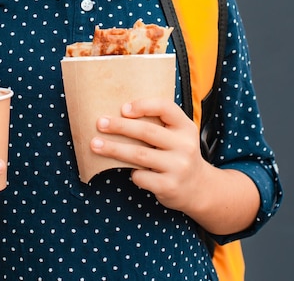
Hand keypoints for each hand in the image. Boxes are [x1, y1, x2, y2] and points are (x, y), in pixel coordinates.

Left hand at [90, 98, 206, 213]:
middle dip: (119, 127)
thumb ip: (158, 123)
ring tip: (95, 145)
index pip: (165, 108)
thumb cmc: (178, 154)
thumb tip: (119, 113)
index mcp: (185, 127)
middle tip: (100, 123)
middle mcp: (185, 145)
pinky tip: (128, 171)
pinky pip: (141, 177)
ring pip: (139, 154)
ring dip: (113, 149)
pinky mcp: (169, 186)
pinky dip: (131, 173)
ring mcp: (178, 167)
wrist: (198, 188)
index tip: (122, 108)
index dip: (143, 105)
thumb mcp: (177, 134)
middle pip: (146, 131)